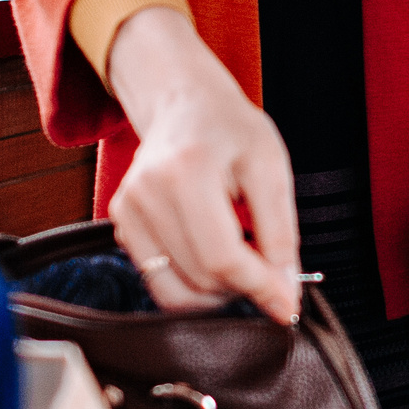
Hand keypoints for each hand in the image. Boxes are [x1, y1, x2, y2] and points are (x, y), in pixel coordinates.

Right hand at [105, 5, 300, 321]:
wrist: (183, 104)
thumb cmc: (230, 130)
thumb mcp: (271, 167)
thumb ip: (280, 232)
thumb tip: (285, 290)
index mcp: (187, 171)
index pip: (222, 257)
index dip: (260, 288)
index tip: (287, 304)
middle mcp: (146, 193)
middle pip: (201, 278)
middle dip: (244, 287)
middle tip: (269, 267)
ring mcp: (126, 210)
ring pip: (177, 291)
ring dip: (218, 292)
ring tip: (241, 257)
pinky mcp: (121, 224)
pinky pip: (159, 282)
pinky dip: (193, 283)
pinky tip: (213, 252)